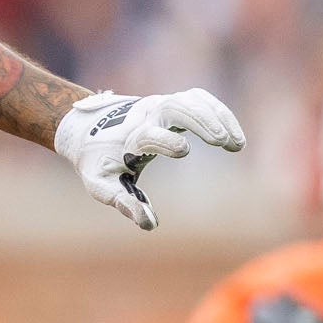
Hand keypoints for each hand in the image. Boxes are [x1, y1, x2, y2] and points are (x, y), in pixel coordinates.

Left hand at [55, 89, 245, 229]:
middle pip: (173, 107)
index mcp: (127, 137)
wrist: (86, 130)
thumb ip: (123, 201)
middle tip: (222, 141)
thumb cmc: (97, 161)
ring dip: (215, 117)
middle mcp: (144, 116)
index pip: (148, 133)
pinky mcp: (170, 102)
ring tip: (236, 144)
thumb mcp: (101, 184)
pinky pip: (198, 99)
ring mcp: (159, 105)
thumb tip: (149, 224)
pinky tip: (235, 134)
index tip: (183, 150)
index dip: (165, 140)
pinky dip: (218, 112)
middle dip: (199, 120)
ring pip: (189, 100)